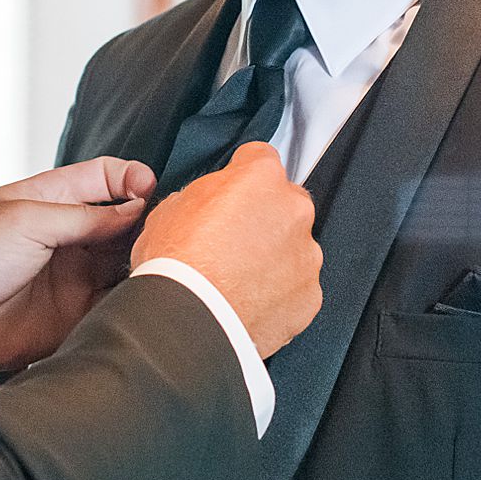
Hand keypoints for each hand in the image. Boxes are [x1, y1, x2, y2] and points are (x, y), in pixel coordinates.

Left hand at [0, 156, 155, 384]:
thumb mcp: (26, 220)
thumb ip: (84, 217)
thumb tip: (136, 211)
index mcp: (51, 198)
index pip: (105, 177)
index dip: (132, 180)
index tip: (149, 191)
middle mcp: (68, 234)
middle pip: (125, 219)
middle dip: (148, 221)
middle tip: (164, 230)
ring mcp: (74, 274)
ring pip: (127, 260)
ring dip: (146, 259)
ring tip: (160, 261)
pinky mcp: (77, 313)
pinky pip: (117, 301)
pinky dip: (136, 296)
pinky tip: (148, 292)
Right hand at [133, 142, 321, 357]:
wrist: (189, 322)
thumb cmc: (176, 266)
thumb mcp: (170, 209)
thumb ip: (201, 197)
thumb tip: (204, 206)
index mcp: (259, 179)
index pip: (260, 157)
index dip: (241, 172)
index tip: (234, 188)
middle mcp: (292, 211)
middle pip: (283, 203)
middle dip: (262, 217)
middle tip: (230, 240)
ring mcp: (306, 255)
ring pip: (293, 247)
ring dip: (272, 256)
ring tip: (236, 279)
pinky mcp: (310, 296)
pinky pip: (296, 287)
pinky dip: (278, 292)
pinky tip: (248, 301)